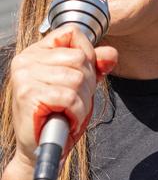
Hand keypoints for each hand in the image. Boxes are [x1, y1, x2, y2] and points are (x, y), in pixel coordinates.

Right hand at [9, 25, 116, 167]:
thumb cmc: (59, 112)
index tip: (83, 74)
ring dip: (83, 100)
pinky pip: (71, 97)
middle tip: (75, 100)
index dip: (88, 53)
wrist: (40, 147)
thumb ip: (96, 64)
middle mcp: (25, 60)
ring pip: (78, 78)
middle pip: (80, 58)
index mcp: (36, 51)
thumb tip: (111, 54)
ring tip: (70, 111)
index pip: (72, 33)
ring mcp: (24, 77)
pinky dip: (77, 112)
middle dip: (88, 83)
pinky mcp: (28, 95)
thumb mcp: (81, 83)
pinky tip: (68, 119)